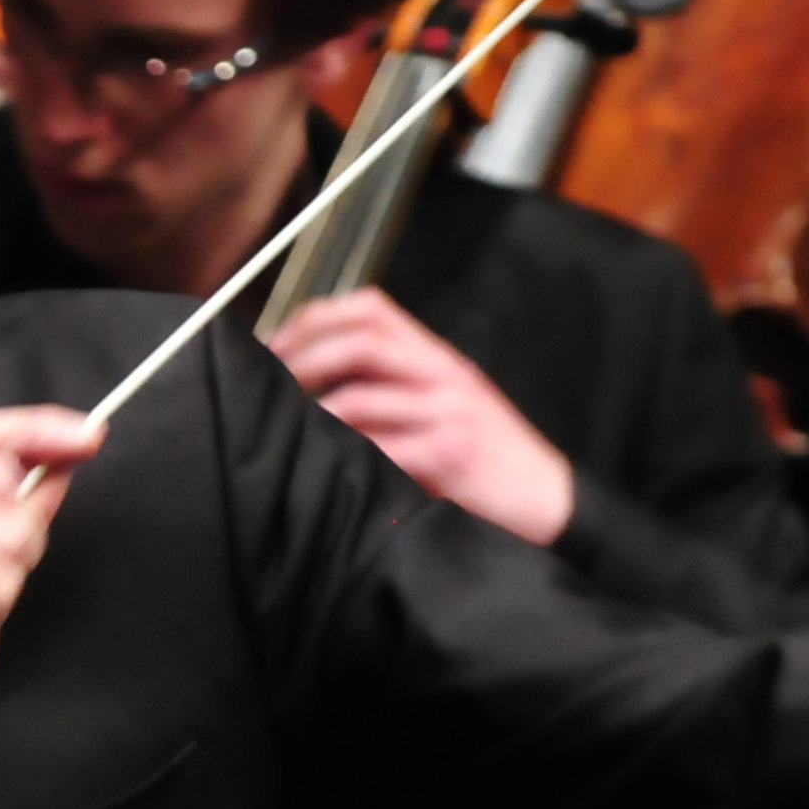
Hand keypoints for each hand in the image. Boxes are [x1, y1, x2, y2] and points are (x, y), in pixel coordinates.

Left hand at [265, 288, 573, 546]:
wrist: (544, 501)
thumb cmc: (477, 460)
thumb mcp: (437, 407)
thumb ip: (386, 388)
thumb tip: (302, 382)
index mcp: (435, 355)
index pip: (371, 307)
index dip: (311, 319)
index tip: (268, 346)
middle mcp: (444, 372)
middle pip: (361, 340)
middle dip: (299, 361)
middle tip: (263, 389)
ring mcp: (450, 410)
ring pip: (361, 394)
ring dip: (309, 413)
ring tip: (280, 431)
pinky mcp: (451, 454)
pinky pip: (381, 447)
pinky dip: (340, 453)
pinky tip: (317, 465)